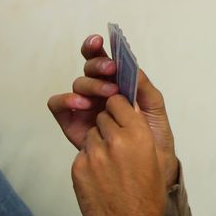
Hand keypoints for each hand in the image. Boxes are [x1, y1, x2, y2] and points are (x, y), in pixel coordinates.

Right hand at [48, 34, 180, 187]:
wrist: (147, 174)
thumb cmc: (154, 144)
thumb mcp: (156, 115)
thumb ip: (146, 91)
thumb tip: (134, 67)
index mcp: (120, 87)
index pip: (105, 62)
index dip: (98, 48)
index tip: (101, 40)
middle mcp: (100, 95)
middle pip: (89, 69)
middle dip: (98, 64)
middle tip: (111, 71)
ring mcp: (85, 108)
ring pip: (78, 84)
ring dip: (90, 84)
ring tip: (105, 95)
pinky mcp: (72, 123)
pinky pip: (58, 105)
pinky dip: (66, 100)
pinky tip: (82, 105)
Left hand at [71, 94, 167, 215]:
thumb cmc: (147, 197)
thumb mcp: (156, 158)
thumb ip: (140, 132)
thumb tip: (129, 112)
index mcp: (139, 134)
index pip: (118, 102)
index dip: (118, 108)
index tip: (120, 115)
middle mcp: (115, 140)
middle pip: (102, 117)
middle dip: (107, 127)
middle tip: (118, 147)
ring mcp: (94, 154)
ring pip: (90, 135)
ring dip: (97, 145)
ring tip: (110, 167)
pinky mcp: (79, 168)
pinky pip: (82, 155)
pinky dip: (89, 163)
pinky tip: (101, 178)